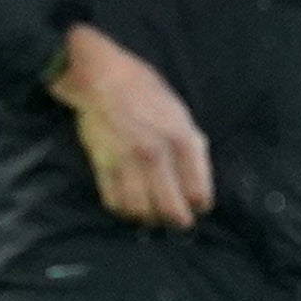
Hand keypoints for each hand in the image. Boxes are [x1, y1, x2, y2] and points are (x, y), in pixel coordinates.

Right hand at [50, 23, 213, 227]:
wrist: (101, 79)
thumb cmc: (145, 90)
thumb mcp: (180, 112)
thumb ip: (191, 144)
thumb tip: (198, 175)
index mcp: (181, 140)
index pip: (198, 192)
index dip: (200, 205)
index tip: (197, 207)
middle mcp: (156, 155)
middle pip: (170, 210)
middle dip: (177, 220)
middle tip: (178, 221)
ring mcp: (127, 163)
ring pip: (141, 212)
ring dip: (149, 218)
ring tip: (153, 215)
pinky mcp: (102, 166)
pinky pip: (114, 202)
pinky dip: (123, 209)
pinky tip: (130, 205)